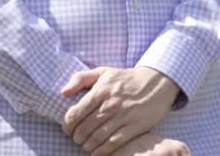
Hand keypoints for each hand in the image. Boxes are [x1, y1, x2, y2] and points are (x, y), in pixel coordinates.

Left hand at [61, 67, 180, 154]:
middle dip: (76, 137)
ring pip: (98, 138)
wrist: (156, 82)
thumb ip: (80, 79)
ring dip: (88, 145)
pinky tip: (97, 151)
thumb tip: (63, 93)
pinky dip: (103, 151)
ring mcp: (123, 117)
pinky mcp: (135, 127)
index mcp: (100, 91)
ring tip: (85, 146)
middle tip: (76, 139)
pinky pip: (114, 143)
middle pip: (84, 128)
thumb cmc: (125, 78)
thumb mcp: (102, 72)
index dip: (67, 125)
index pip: (75, 114)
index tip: (67, 129)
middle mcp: (110, 105)